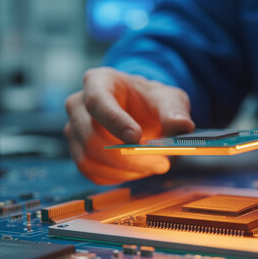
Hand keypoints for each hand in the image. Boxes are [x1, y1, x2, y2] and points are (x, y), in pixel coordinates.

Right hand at [64, 67, 194, 183]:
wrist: (143, 114)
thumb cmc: (150, 101)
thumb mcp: (169, 99)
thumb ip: (175, 111)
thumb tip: (183, 125)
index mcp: (98, 82)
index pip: (98, 102)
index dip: (115, 122)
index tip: (137, 138)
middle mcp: (78, 105)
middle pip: (91, 137)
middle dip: (127, 157)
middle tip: (160, 163)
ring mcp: (74, 131)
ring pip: (89, 159)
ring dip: (125, 170)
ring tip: (154, 166)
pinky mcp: (79, 153)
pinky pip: (93, 173)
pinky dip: (118, 177)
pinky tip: (139, 170)